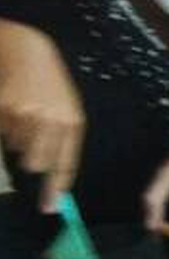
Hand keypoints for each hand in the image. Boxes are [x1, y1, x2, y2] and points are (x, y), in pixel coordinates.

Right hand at [0, 20, 83, 213]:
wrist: (29, 51)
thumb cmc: (50, 85)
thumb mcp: (66, 109)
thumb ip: (61, 140)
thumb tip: (49, 174)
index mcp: (71, 122)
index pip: (64, 163)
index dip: (55, 188)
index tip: (49, 208)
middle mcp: (50, 120)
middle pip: (34, 163)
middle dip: (30, 160)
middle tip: (31, 138)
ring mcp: (24, 114)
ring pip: (14, 147)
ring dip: (16, 138)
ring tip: (23, 114)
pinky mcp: (3, 108)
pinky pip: (2, 133)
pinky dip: (4, 126)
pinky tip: (12, 108)